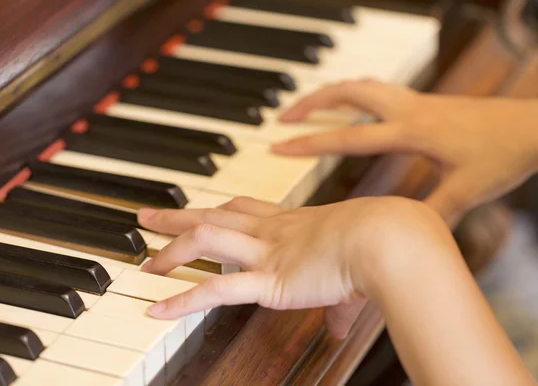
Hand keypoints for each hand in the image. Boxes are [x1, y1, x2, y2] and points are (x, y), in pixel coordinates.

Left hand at [137, 196, 449, 338]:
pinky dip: (184, 301)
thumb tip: (341, 331)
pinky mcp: (270, 280)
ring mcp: (268, 254)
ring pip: (205, 242)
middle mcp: (274, 234)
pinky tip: (159, 311)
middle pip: (213, 216)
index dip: (216, 209)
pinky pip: (218, 290)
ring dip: (171, 251)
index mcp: (293, 225)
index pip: (243, 210)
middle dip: (177, 217)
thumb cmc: (383, 243)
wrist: (392, 240)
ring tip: (145, 264)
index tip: (197, 207)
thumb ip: (341, 307)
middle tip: (147, 214)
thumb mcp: (355, 276)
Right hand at [272, 79, 537, 225]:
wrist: (533, 128)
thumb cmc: (501, 157)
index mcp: (411, 133)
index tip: (279, 144)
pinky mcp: (425, 100)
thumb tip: (399, 237)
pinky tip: (352, 104)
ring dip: (330, 92)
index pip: (348, 137)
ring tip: (307, 105)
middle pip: (346, 94)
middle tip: (282, 116)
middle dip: (309, 103)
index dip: (309, 143)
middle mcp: (408, 110)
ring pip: (361, 85)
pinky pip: (380, 88)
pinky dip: (356, 92)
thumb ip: (428, 214)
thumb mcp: (463, 194)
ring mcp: (416, 101)